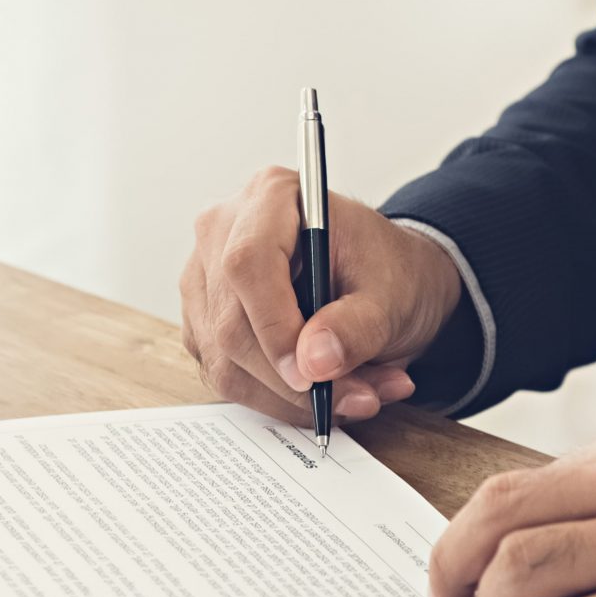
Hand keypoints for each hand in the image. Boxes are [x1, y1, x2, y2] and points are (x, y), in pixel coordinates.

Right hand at [178, 168, 463, 426]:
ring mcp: (205, 279)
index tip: (312, 376)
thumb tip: (313, 363)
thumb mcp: (392, 294)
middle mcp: (223, 232)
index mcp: (270, 197)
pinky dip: (277, 399)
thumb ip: (356, 326)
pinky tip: (323, 393)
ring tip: (356, 395)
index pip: (248, 265)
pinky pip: (226, 376)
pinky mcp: (203, 322)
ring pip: (225, 360)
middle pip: (231, 323)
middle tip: (360, 398)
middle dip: (294, 380)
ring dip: (291, 397)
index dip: (275, 328)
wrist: (383, 280)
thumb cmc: (386, 270)